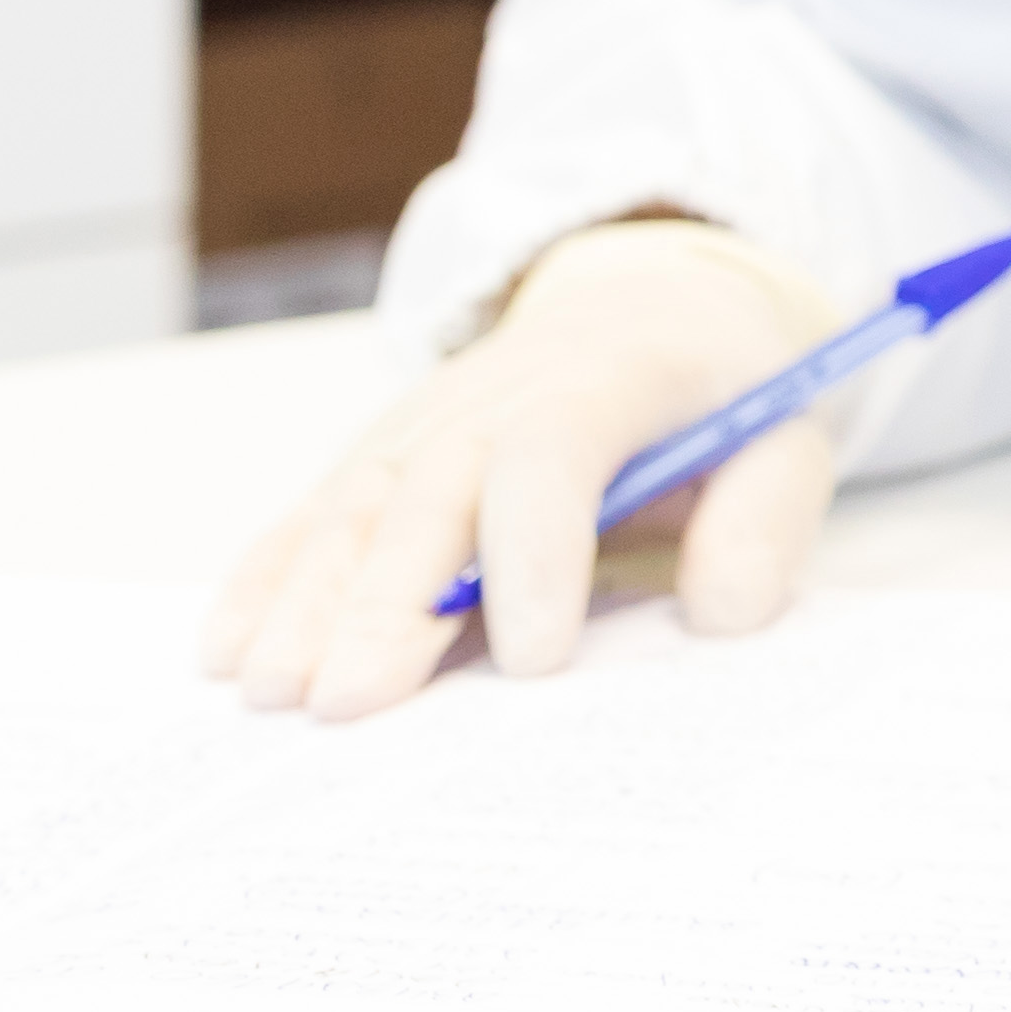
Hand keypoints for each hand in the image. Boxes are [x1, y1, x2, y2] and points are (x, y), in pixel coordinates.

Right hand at [205, 217, 843, 719]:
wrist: (653, 309)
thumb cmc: (718, 398)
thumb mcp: (784, 440)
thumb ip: (766, 521)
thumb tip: (721, 612)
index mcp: (609, 377)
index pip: (556, 451)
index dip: (539, 550)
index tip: (533, 659)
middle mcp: (496, 392)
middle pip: (430, 490)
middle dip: (386, 601)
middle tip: (351, 702)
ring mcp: (423, 420)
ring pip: (353, 506)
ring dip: (307, 602)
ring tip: (274, 693)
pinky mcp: (379, 456)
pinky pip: (310, 513)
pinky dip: (263, 577)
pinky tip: (226, 647)